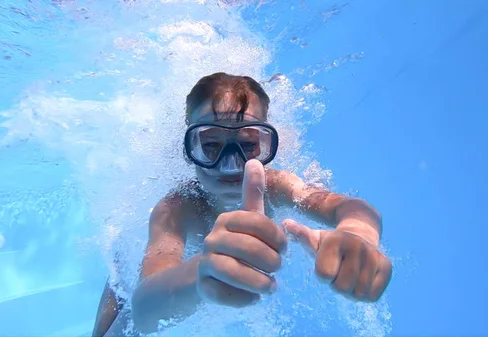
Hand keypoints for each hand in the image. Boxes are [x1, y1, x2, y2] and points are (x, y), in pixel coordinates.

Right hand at [196, 159, 286, 306]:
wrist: (205, 275)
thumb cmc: (236, 245)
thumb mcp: (247, 220)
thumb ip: (253, 193)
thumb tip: (254, 160)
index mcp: (227, 219)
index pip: (257, 222)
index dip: (277, 236)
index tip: (285, 248)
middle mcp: (212, 238)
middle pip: (247, 248)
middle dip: (270, 261)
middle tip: (279, 269)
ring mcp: (204, 262)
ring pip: (232, 271)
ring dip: (258, 281)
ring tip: (271, 287)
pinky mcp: (202, 287)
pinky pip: (222, 294)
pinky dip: (242, 298)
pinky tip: (254, 299)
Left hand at [284, 220, 391, 301]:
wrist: (362, 232)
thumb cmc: (332, 242)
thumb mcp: (315, 238)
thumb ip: (300, 234)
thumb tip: (285, 224)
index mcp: (337, 240)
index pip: (323, 275)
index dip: (323, 274)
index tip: (328, 263)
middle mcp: (357, 245)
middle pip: (341, 287)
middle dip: (337, 284)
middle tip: (340, 270)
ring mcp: (374, 255)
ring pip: (358, 294)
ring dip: (351, 290)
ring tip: (351, 274)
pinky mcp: (387, 267)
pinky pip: (372, 296)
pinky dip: (365, 294)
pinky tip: (363, 278)